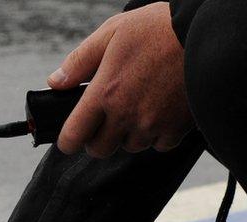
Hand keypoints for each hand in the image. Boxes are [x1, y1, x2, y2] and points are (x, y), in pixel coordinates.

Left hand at [49, 2, 192, 157]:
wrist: (208, 35)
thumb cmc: (158, 29)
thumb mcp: (112, 33)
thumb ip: (79, 62)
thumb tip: (55, 82)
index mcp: (104, 94)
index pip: (74, 136)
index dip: (68, 141)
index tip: (70, 138)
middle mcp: (125, 115)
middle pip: (100, 149)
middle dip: (97, 139)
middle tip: (104, 121)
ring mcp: (152, 124)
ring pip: (130, 146)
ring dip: (128, 135)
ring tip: (136, 108)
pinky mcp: (176, 128)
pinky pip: (158, 145)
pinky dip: (156, 134)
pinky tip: (159, 112)